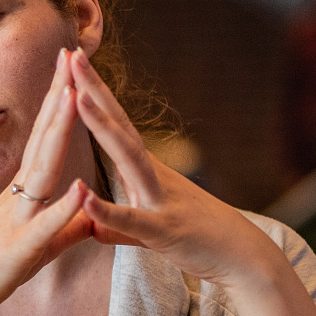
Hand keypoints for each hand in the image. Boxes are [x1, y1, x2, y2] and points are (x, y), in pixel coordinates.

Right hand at [0, 50, 95, 315]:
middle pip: (42, 139)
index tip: (70, 67)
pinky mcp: (19, 250)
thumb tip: (90, 213)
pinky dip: (63, 207)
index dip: (59, 102)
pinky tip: (80, 188)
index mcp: (22, 191)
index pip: (43, 137)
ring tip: (76, 99)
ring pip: (42, 170)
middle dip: (59, 98)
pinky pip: (44, 226)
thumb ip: (65, 226)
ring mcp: (17, 219)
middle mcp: (18, 196)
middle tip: (71, 57)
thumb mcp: (36, 244)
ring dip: (59, 135)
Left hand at [68, 52, 315, 315]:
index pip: (115, 125)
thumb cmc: (198, 239)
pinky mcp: (165, 231)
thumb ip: (120, 227)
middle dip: (94, 91)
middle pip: (119, 126)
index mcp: (145, 171)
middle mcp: (152, 175)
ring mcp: (160, 199)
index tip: (71, 63)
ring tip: (76, 98)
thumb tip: (94, 227)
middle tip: (71, 55)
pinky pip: (132, 221)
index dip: (93, 95)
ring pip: (128, 158)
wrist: (244, 260)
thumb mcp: (152, 229)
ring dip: (102, 127)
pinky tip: (84, 198)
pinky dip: (108, 211)